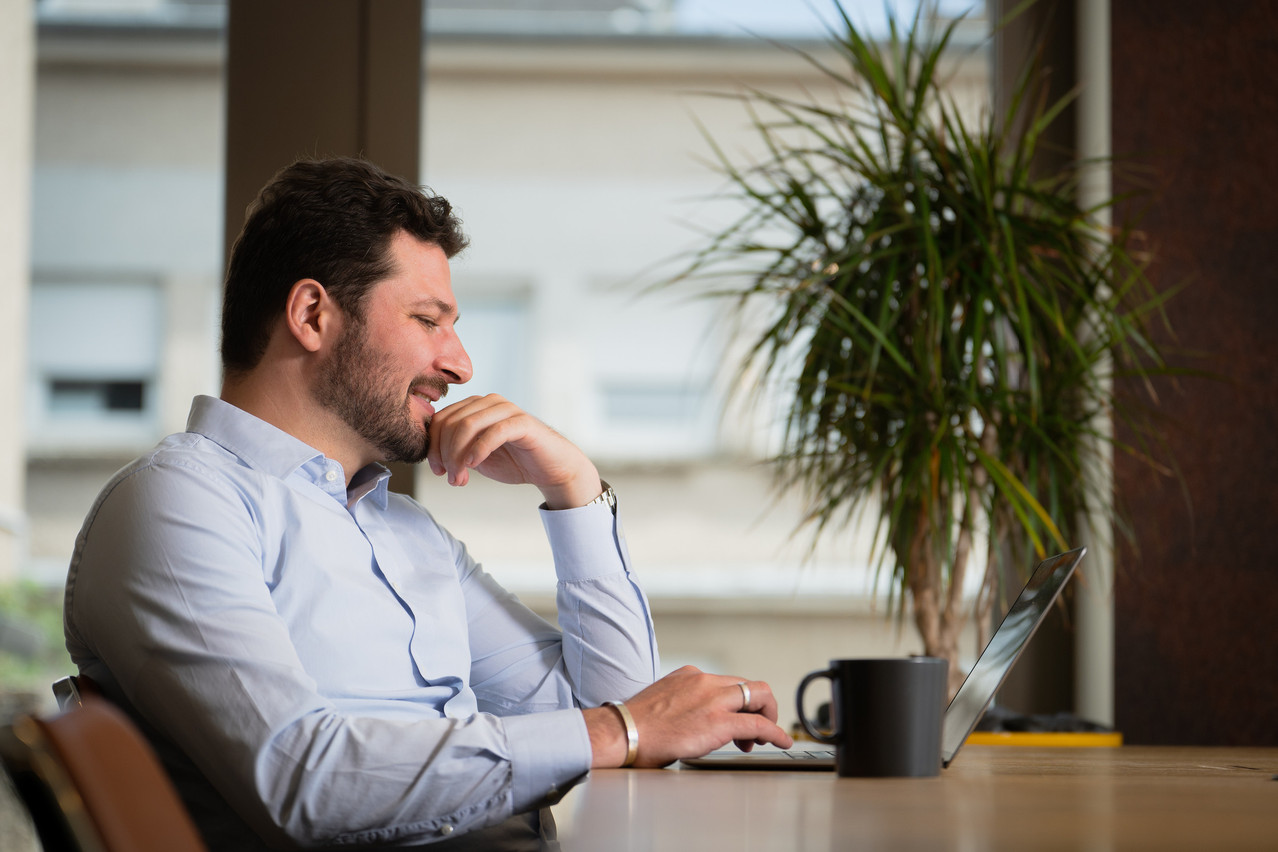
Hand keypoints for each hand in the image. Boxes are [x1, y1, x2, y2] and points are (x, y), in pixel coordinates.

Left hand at [426, 394, 602, 508]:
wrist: (551, 469)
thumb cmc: (514, 461)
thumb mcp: (476, 456)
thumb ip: (455, 450)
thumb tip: (430, 455)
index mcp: (475, 407)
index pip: (441, 420)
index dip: (433, 447)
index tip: (438, 472)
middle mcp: (488, 402)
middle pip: (450, 422)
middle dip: (444, 454)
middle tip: (451, 479)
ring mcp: (506, 409)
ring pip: (467, 425)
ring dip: (458, 456)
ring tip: (460, 479)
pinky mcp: (522, 422)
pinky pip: (493, 432)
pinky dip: (479, 450)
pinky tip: (474, 466)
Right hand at [583, 665, 793, 768]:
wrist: (623, 734)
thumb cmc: (635, 726)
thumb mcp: (662, 702)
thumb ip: (683, 704)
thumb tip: (693, 720)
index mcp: (690, 676)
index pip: (727, 683)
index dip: (738, 702)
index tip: (736, 717)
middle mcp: (704, 681)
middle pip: (748, 685)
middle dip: (758, 706)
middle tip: (755, 730)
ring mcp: (714, 699)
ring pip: (759, 695)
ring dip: (768, 716)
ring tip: (765, 737)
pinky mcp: (720, 721)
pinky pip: (759, 723)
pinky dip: (775, 731)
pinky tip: (781, 741)